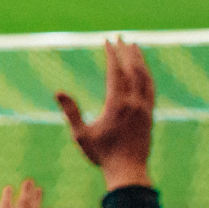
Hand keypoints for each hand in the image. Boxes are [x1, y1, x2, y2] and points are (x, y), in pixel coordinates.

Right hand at [55, 38, 155, 189]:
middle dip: (126, 51)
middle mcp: (134, 102)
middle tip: (120, 37)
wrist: (128, 171)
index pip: (116, 72)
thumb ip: (71, 112)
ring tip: (135, 46)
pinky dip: (147, 75)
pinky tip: (144, 71)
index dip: (111, 54)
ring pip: (145, 77)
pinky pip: (150, 88)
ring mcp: (145, 108)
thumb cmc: (102, 155)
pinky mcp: (150, 114)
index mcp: (117, 104)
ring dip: (139, 60)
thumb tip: (58, 92)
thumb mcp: (81, 135)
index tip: (106, 40)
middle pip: (133, 69)